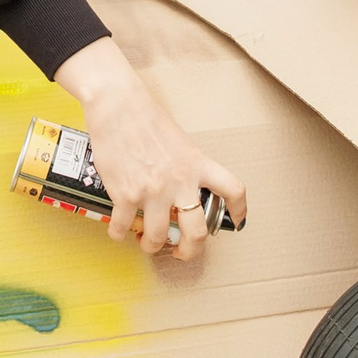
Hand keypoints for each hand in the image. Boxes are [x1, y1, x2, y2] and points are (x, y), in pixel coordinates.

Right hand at [54, 37, 247, 261]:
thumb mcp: (179, 141)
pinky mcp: (125, 195)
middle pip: (198, 231)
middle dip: (190, 250)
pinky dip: (119, 233)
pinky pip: (123, 227)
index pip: (233, 191)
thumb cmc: (146, 117)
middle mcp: (180, 182)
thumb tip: (181, 189)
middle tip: (182, 251)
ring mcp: (153, 191)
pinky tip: (118, 231)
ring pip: (158, 237)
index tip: (237, 221)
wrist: (118, 106)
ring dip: (151, 245)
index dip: (239, 211)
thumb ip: (185, 166)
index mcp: (198, 165)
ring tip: (145, 241)